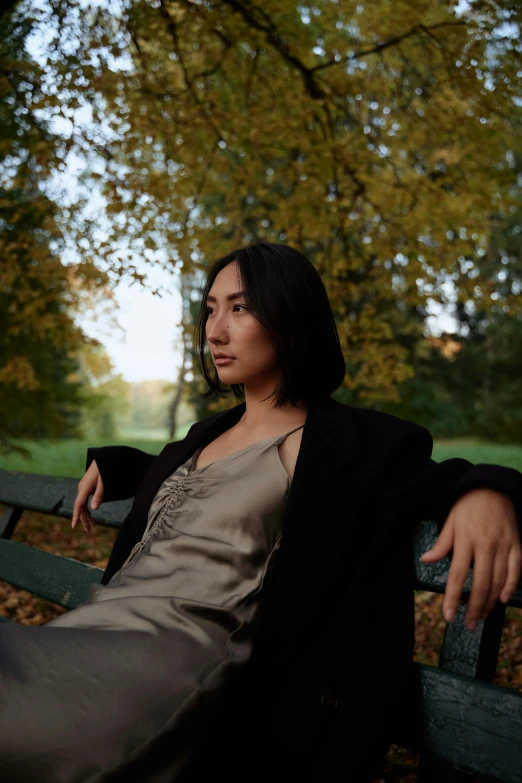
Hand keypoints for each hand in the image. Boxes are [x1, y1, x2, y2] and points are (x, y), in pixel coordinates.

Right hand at [72, 459, 103, 533]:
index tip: (74, 526)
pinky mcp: (86, 486)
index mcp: (84, 487)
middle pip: (80, 506)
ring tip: (92, 525)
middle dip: (83, 519)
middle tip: (88, 530)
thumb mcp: (104, 482)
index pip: (79, 504)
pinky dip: (87, 508)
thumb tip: (93, 509)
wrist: (103, 458)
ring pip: (82, 504)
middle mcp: (82, 488)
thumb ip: (99, 495)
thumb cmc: (104, 468)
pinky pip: (84, 499)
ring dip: (86, 514)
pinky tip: (90, 514)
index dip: (76, 516)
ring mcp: (83, 487)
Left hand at [420, 488, 520, 630]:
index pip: (457, 574)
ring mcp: (503, 546)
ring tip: (482, 616)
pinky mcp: (516, 545)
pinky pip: (516, 570)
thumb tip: (426, 560)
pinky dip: (511, 586)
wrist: (493, 488)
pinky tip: (503, 599)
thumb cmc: (467, 506)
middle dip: (474, 608)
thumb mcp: (450, 521)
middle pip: (480, 583)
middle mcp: (485, 545)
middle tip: (469, 624)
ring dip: (490, 602)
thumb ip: (441, 544)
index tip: (448, 616)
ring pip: (498, 581)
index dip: (452, 597)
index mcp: (465, 540)